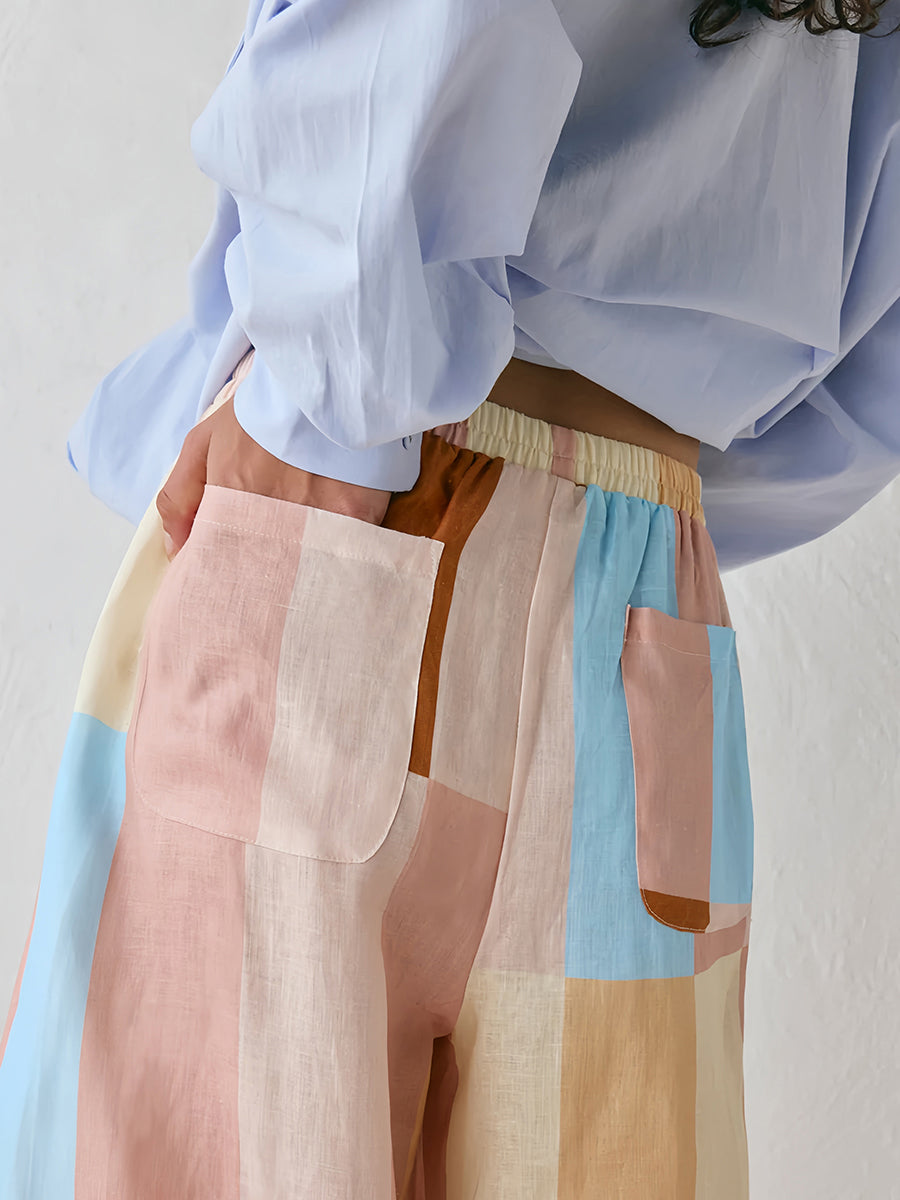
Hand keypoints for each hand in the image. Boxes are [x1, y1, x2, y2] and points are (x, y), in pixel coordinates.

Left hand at [156, 396, 392, 560]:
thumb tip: (176, 550)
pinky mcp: (357, 519)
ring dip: (300, 572)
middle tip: (266, 581)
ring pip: (303, 569)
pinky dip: (340, 558)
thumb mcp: (205, 440)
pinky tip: (338, 555)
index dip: (223, 572)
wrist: (322, 377)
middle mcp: (270, 518)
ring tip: (302, 570)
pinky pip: (345, 553)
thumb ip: (180, 496)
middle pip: (263, 572)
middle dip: (262, 580)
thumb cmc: (262, 409)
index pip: (219, 560)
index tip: (229, 579)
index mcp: (230, 502)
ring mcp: (315, 521)